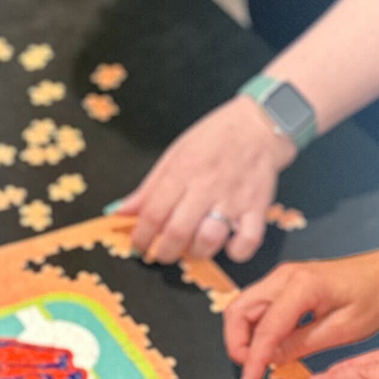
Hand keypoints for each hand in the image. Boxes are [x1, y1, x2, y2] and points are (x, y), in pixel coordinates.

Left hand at [114, 97, 294, 264]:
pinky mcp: (257, 207)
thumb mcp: (174, 156)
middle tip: (162, 253)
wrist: (258, 125)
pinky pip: (248, 240)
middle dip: (164, 252)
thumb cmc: (213, 139)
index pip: (153, 213)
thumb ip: (148, 189)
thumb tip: (120, 212)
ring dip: (196, 252)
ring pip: (209, 240)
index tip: (139, 244)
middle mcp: (205, 186)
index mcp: (181, 172)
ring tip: (193, 248)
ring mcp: (232, 198)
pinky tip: (227, 246)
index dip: (141, 236)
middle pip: (177, 232)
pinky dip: (236, 251)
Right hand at [224, 253, 378, 378]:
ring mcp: (282, 277)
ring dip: (244, 336)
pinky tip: (271, 347)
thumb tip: (270, 358)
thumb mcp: (343, 330)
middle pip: (239, 310)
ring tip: (261, 361)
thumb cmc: (374, 298)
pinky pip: (257, 305)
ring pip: (244, 307)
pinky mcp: (285, 283)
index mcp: (302, 286)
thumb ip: (302, 344)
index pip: (265, 328)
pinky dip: (255, 328)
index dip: (253, 360)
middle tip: (252, 371)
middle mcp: (284, 276)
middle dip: (237, 344)